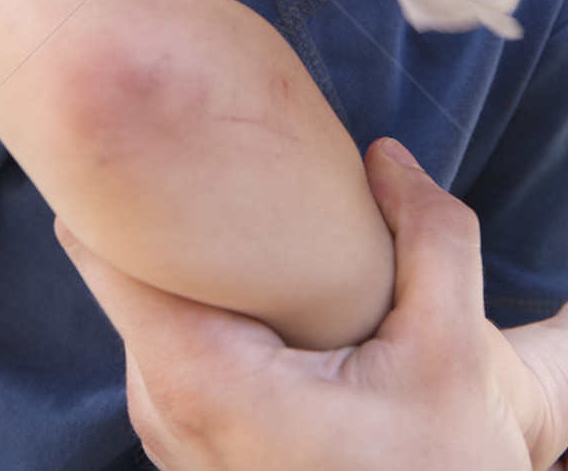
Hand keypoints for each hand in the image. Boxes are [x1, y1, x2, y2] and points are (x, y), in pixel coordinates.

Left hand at [55, 138, 567, 470]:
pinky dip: (203, 301)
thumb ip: (428, 231)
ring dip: (191, 261)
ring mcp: (168, 434)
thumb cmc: (443, 453)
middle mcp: (167, 417)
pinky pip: (166, 340)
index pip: (111, 261)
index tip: (145, 128)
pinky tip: (260, 284)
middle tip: (220, 153)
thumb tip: (383, 155)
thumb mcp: (456, 343)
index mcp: (210, 389)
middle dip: (169, 217)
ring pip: (150, 306)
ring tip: (251, 222)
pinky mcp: (184, 438)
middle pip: (130, 276)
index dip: (118, 188)